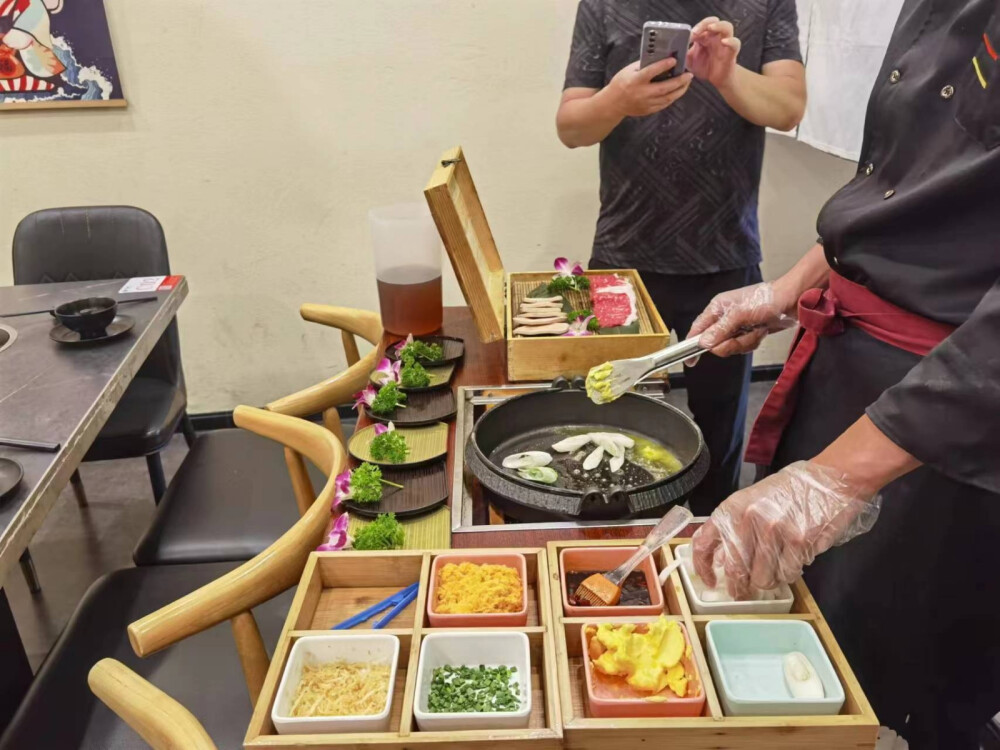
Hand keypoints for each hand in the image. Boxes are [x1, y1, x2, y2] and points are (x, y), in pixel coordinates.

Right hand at [607, 58, 693, 116]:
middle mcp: (641, 93)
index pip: (651, 72)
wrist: (613, 104)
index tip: (674, 60)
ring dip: (679, 90)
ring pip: (667, 98)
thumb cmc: (621, 83)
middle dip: (679, 81)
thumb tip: (660, 59)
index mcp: (635, 81)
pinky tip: (678, 91)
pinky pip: (664, 104)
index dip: (663, 66)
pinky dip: (672, 97)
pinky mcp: (648, 110)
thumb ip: (643, 66)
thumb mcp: (628, 71)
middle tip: (689, 75)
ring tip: (686, 83)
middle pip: (664, 88)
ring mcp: (645, 104)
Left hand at [687, 17, 740, 88]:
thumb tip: (674, 51)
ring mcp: (725, 43)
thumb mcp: (690, 62)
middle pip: (713, 21)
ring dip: (718, 25)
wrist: (717, 80)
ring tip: (710, 28)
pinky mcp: (732, 52)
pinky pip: (735, 43)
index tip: (686, 37)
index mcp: (704, 37)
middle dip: (704, 24)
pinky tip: (724, 42)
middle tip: (695, 31)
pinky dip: (731, 41)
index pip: (700, 27)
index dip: (693, 30)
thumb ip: (684, 55)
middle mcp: (715, 37)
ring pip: (727, 27)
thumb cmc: (705, 67)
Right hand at [687, 282, 794, 357]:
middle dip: (731, 343)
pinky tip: (761, 330)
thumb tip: (703, 343)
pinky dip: (753, 341)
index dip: (692, 345)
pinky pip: (743, 346)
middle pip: (715, 343)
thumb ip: (720, 330)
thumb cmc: (767, 299)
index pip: (698, 329)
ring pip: (731, 347)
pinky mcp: (748, 333)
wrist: (792, 300)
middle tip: (742, 335)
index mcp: (717, 308)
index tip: (690, 360)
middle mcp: (724, 318)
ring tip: (756, 329)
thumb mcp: (740, 314)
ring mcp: (736, 327)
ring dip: (745, 342)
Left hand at [691, 461, 880, 598]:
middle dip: (739, 587)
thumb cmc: (789, 491)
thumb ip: (736, 527)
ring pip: (762, 578)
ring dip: (769, 581)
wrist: (828, 479)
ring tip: (777, 570)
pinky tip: (796, 560)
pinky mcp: (798, 541)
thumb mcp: (752, 501)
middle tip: (745, 593)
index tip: (711, 582)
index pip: (704, 543)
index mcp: (732, 508)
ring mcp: (773, 530)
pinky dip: (791, 573)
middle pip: (735, 569)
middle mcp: (748, 519)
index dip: (703, 567)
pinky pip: (787, 574)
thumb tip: (722, 561)